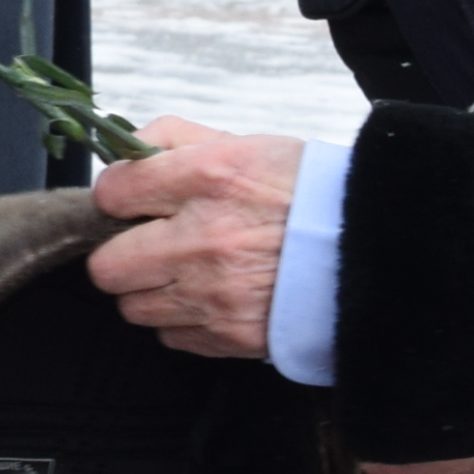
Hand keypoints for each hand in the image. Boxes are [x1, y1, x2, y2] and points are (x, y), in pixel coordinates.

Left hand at [87, 116, 303, 362]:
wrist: (366, 246)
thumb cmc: (304, 193)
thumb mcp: (243, 143)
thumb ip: (175, 138)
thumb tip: (128, 150)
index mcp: (206, 178)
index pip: (112, 193)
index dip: (117, 198)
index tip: (131, 202)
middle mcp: (202, 238)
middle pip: (107, 266)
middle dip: (121, 254)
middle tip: (147, 245)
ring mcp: (213, 293)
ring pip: (133, 307)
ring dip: (151, 291)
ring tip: (184, 272)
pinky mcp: (229, 335)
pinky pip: (172, 336)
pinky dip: (184, 319)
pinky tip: (211, 296)